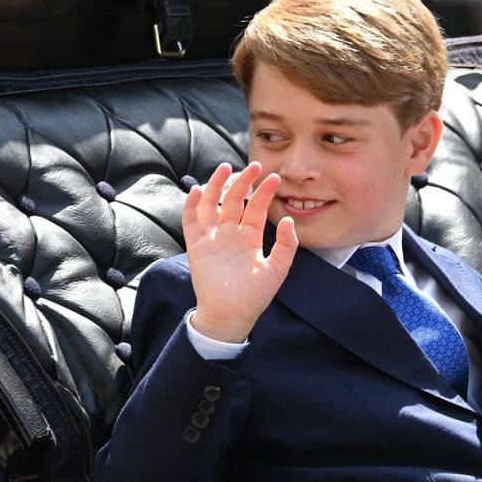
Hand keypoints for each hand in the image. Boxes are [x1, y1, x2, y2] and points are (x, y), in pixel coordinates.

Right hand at [183, 162, 297, 342]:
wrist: (231, 315)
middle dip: (243, 182)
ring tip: (225, 168)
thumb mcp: (278, 269)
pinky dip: (193, 205)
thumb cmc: (255, 295)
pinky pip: (192, 221)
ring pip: (212, 205)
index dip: (264, 192)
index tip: (274, 177)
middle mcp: (231, 233)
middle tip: (254, 166)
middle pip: (235, 200)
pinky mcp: (196, 246)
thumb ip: (286, 245)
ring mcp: (213, 238)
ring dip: (217, 186)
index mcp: (250, 237)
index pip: (257, 208)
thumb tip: (289, 221)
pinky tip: (199, 190)